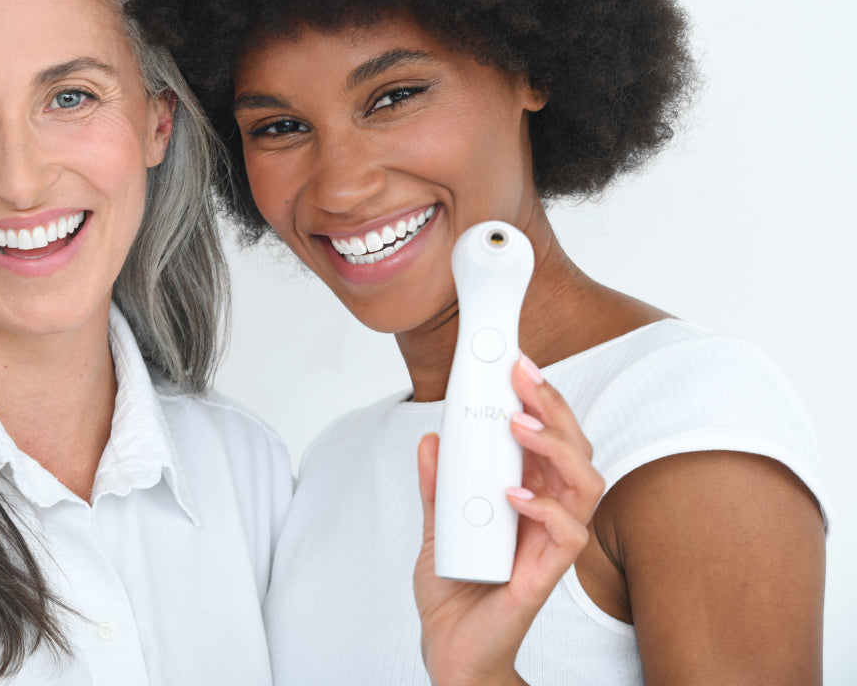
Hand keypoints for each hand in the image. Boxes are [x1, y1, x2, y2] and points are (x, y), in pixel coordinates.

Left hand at [413, 354, 603, 685]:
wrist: (450, 650)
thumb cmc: (454, 593)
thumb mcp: (436, 528)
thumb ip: (437, 486)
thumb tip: (431, 439)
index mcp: (527, 498)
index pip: (549, 440)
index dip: (542, 401)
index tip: (517, 366)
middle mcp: (546, 515)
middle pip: (575, 450)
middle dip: (554, 407)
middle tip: (524, 376)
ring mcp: (549, 544)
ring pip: (584, 485)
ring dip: (556, 448)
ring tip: (520, 424)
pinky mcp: (545, 576)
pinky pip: (567, 537)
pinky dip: (545, 509)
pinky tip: (514, 493)